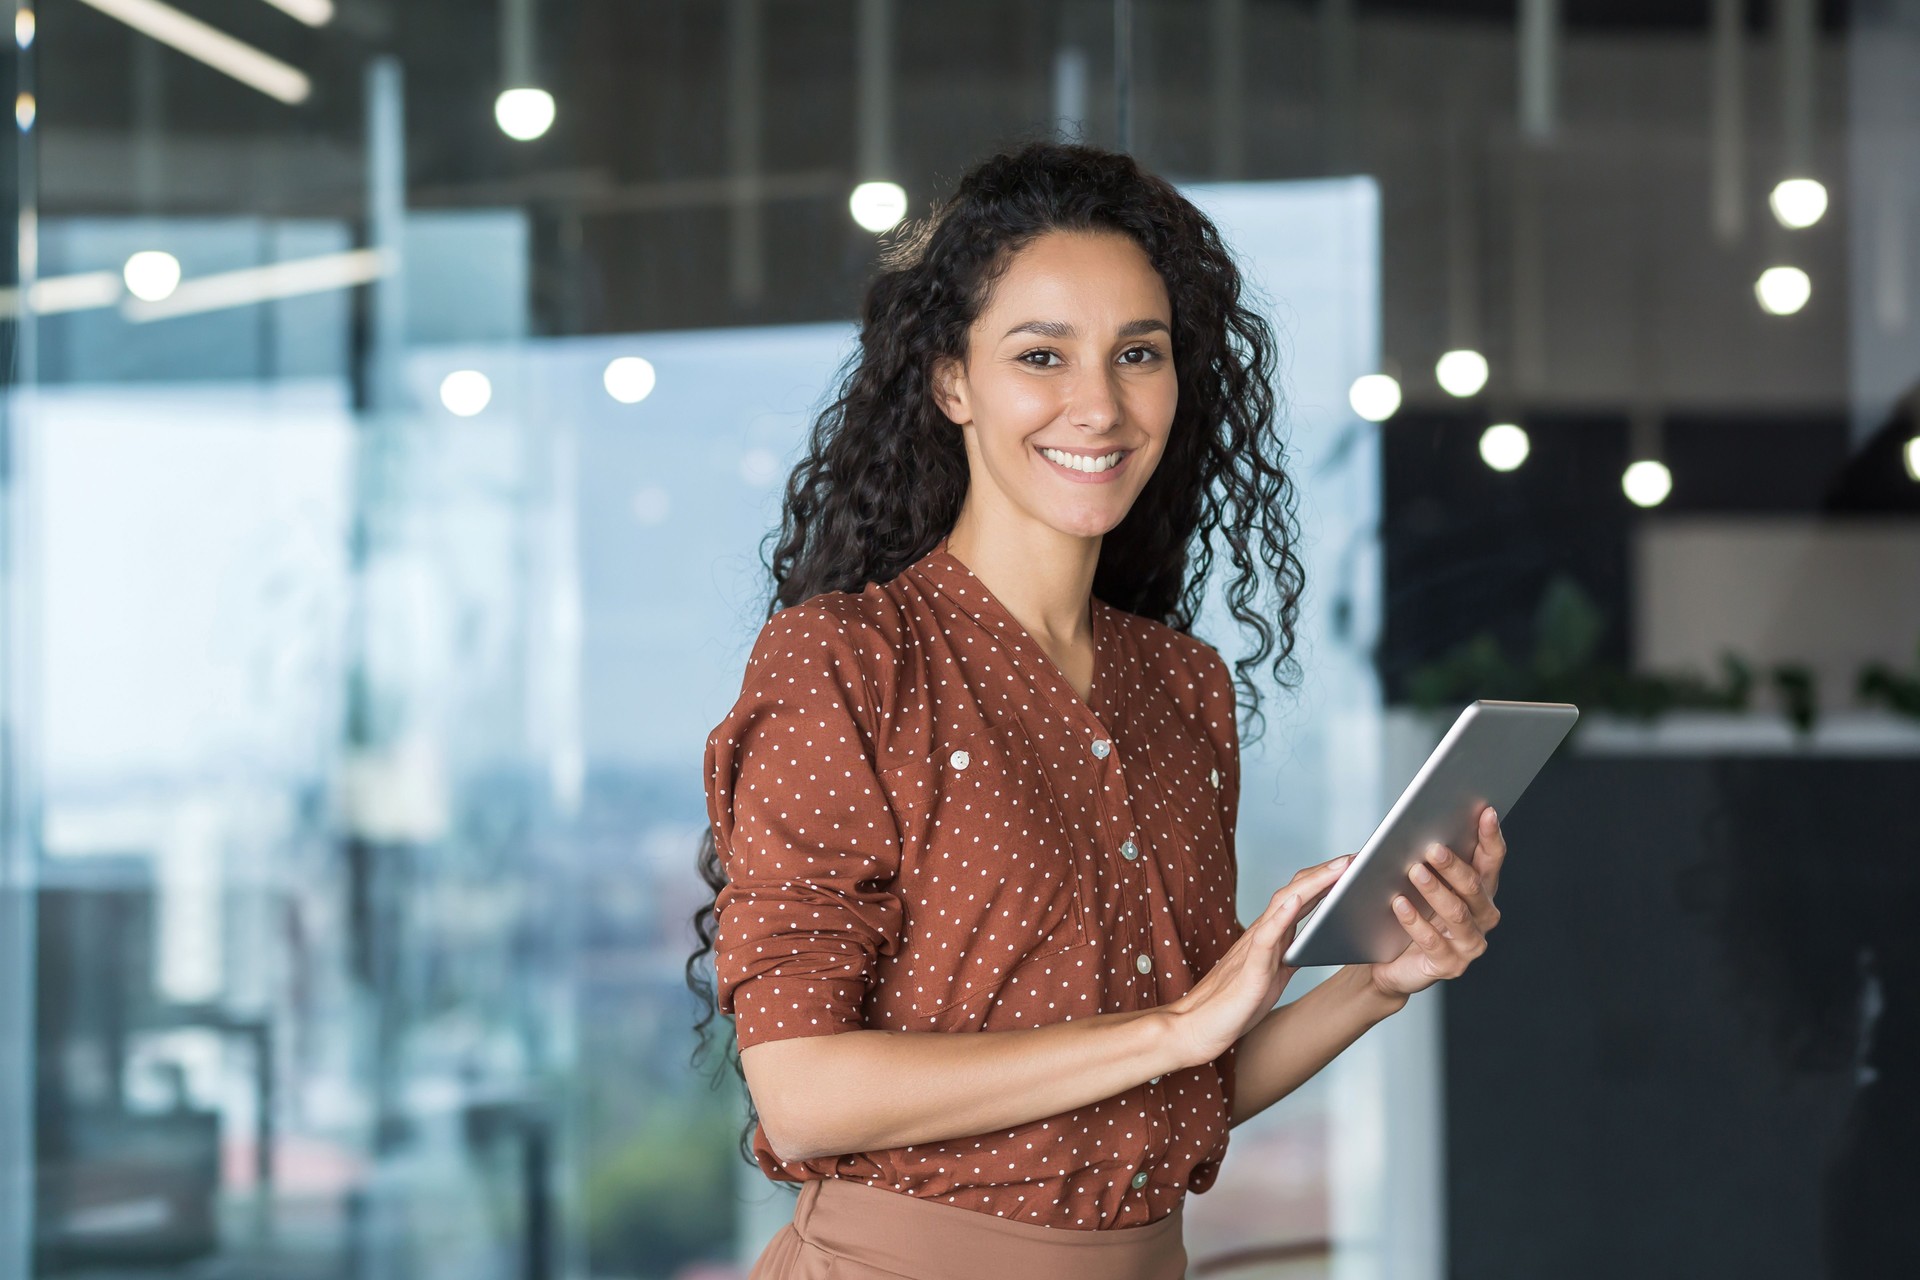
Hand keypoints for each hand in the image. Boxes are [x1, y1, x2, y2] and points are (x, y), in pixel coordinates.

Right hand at [1163, 852, 1354, 1068]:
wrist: (1197, 1028)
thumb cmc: (1234, 1006)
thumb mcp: (1273, 976)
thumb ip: (1289, 954)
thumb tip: (1314, 941)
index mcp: (1271, 936)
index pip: (1301, 897)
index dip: (1327, 880)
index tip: (1353, 865)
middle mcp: (1262, 934)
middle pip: (1296, 892)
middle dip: (1327, 873)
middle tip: (1356, 856)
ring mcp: (1254, 948)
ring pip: (1283, 905)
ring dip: (1313, 883)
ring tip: (1339, 868)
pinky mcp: (1249, 969)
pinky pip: (1265, 937)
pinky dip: (1281, 916)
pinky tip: (1296, 900)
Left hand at [1366, 804, 1506, 999]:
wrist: (1385, 962)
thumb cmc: (1403, 912)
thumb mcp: (1410, 881)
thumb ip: (1417, 859)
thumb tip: (1414, 828)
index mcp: (1479, 888)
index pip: (1492, 859)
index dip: (1491, 836)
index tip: (1485, 812)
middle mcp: (1482, 915)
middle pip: (1473, 885)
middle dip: (1454, 865)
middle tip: (1432, 847)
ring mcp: (1470, 943)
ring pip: (1457, 913)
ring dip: (1435, 891)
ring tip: (1414, 872)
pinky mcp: (1450, 965)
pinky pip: (1434, 942)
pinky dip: (1416, 923)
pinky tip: (1399, 905)